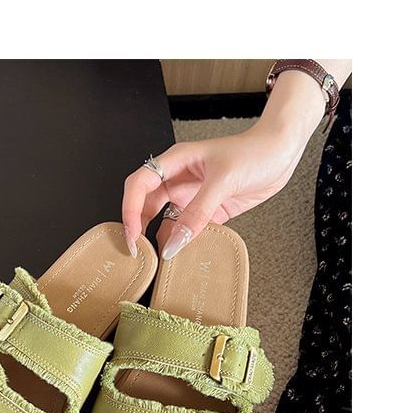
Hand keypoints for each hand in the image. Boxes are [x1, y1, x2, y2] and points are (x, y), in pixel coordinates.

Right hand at [122, 69, 335, 259]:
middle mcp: (179, 180)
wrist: (282, 153)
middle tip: (139, 253)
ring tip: (160, 260)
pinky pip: (189, 231)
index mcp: (175, 162)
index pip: (139, 184)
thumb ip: (197, 214)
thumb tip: (173, 244)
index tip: (133, 234)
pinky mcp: (209, 212)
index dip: (130, 209)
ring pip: (166, 221)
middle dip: (139, 228)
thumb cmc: (254, 153)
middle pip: (146, 205)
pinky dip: (185, 244)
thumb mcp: (223, 182)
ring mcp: (193, 197)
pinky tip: (184, 256)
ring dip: (162, 239)